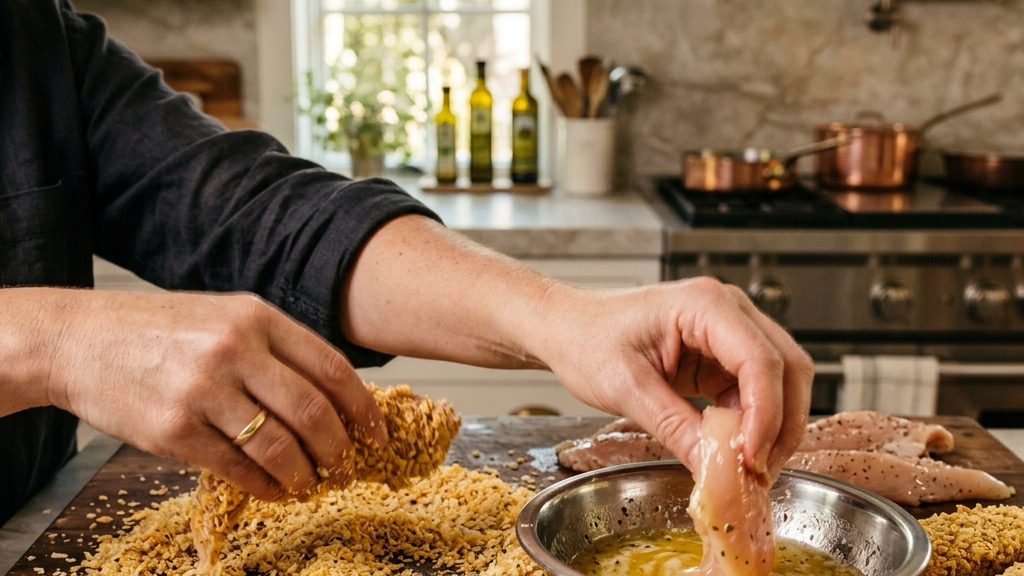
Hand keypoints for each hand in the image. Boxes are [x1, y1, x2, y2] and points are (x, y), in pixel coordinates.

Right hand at [38, 289, 385, 498]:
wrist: (80, 340)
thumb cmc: (163, 330)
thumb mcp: (226, 315)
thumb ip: (278, 347)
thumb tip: (336, 395)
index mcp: (256, 317)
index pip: (331, 368)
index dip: (362, 408)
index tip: (377, 435)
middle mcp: (233, 349)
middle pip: (312, 412)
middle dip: (339, 449)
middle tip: (346, 467)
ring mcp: (202, 390)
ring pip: (278, 447)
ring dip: (304, 475)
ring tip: (310, 483)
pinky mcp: (173, 430)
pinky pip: (236, 469)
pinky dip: (265, 486)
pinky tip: (274, 489)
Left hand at [532, 277, 812, 478]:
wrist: (567, 328)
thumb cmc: (586, 340)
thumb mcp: (625, 388)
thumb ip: (674, 427)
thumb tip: (715, 468)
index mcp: (705, 305)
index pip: (760, 360)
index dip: (766, 413)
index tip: (751, 458)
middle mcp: (728, 311)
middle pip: (786, 368)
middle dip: (781, 425)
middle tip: (759, 473)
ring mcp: (729, 332)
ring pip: (780, 382)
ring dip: (771, 427)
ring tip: (747, 470)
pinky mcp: (722, 356)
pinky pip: (754, 392)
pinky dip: (751, 424)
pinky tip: (733, 452)